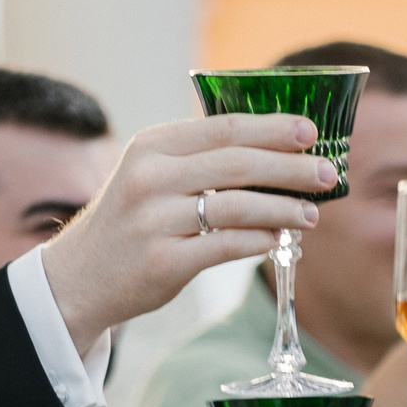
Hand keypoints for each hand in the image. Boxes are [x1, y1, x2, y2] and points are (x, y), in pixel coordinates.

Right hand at [39, 114, 333, 348]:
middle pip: (238, 164)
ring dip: (283, 209)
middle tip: (328, 174)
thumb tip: (277, 153)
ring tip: (311, 214)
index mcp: (152, 146)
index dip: (273, 128)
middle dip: (291, 168)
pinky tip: (278, 240)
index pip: (224, 128)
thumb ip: (200, 160)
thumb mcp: (151, 176)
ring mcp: (155, 220)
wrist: (78, 278)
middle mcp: (151, 177)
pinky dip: (259, 241)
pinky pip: (226, 246)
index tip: (311, 132)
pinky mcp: (163, 261)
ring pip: (238, 206)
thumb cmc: (130, 223)